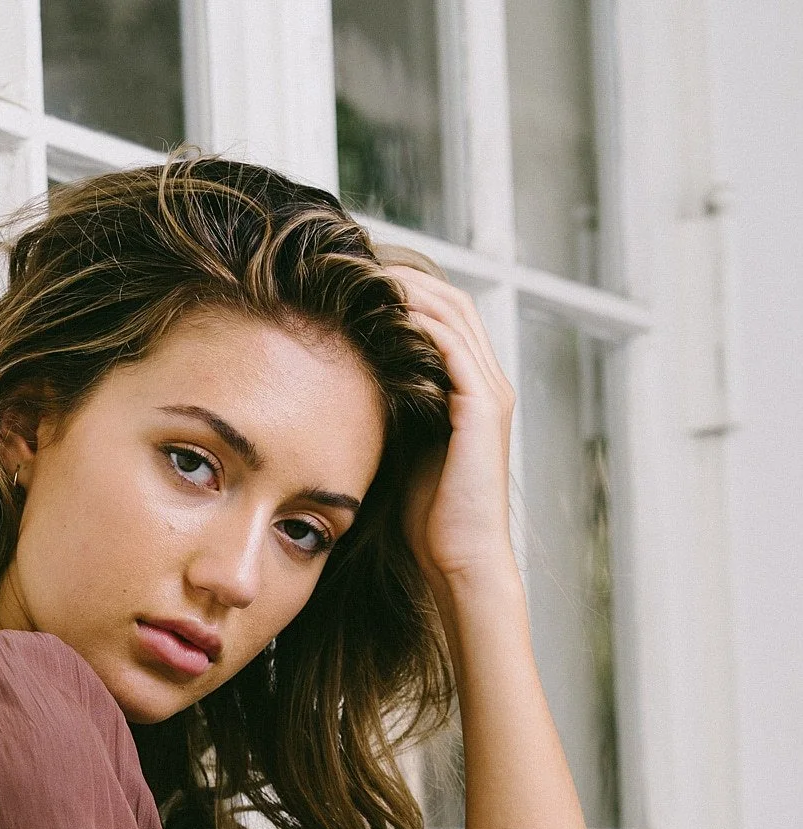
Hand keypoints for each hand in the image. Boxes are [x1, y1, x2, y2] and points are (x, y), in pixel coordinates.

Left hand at [381, 265, 518, 598]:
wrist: (460, 559)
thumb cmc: (428, 520)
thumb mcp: (402, 449)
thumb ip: (390, 412)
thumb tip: (345, 387)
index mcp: (470, 390)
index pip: (442, 317)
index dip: (403, 291)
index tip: (354, 280)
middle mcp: (487, 382)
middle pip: (450, 301)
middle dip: (404, 276)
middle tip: (355, 261)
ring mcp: (489, 392)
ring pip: (453, 313)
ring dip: (408, 288)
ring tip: (364, 274)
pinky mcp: (484, 407)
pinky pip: (453, 345)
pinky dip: (420, 322)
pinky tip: (383, 314)